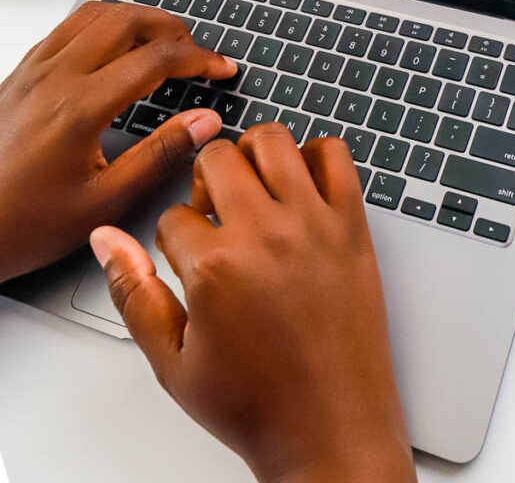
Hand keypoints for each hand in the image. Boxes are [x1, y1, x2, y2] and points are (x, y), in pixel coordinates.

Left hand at [0, 1, 234, 283]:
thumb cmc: (23, 223)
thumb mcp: (104, 200)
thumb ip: (160, 154)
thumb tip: (203, 123)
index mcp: (79, 108)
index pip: (156, 60)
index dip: (200, 59)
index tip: (221, 68)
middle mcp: (55, 77)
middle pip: (127, 19)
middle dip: (172, 27)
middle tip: (197, 52)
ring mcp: (34, 70)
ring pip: (95, 14)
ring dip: (137, 18)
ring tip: (162, 42)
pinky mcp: (21, 72)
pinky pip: (68, 27)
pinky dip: (103, 24)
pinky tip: (115, 47)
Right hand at [91, 124, 416, 482]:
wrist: (331, 431)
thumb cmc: (258, 404)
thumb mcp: (172, 362)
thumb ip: (133, 293)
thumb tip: (107, 240)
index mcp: (215, 267)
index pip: (171, 215)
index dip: (173, 239)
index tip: (191, 264)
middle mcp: (265, 233)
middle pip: (217, 158)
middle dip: (204, 183)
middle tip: (215, 218)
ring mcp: (314, 224)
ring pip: (272, 140)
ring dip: (252, 158)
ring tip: (254, 195)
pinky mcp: (352, 226)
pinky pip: (336, 155)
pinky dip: (316, 157)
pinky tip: (301, 190)